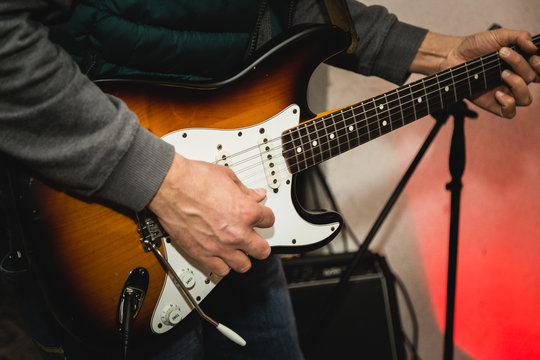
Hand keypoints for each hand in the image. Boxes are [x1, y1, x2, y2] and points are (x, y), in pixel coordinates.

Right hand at [148, 154, 273, 276]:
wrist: (169, 186)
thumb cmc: (194, 179)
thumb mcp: (227, 177)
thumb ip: (244, 191)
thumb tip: (255, 195)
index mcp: (246, 212)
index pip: (269, 221)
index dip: (265, 217)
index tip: (261, 217)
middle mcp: (236, 233)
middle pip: (262, 251)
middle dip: (260, 244)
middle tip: (255, 240)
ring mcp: (219, 246)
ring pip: (243, 266)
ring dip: (243, 258)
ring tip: (238, 251)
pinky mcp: (202, 254)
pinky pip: (221, 270)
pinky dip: (223, 265)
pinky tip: (221, 257)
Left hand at [440, 29, 539, 117]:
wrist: (453, 56)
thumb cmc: (475, 46)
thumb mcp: (499, 35)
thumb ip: (519, 37)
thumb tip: (534, 47)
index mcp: (520, 66)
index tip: (533, 57)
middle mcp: (515, 80)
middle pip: (531, 80)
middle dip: (521, 65)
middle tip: (504, 54)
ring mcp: (504, 93)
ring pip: (525, 99)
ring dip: (518, 85)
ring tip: (502, 73)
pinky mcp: (492, 104)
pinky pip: (509, 113)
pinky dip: (508, 104)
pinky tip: (498, 93)